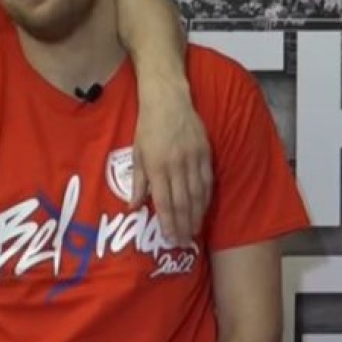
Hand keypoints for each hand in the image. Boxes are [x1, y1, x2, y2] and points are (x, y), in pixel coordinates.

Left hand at [131, 81, 212, 245]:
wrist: (168, 99)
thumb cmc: (147, 126)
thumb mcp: (136, 153)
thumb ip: (137, 182)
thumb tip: (133, 207)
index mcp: (157, 165)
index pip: (164, 202)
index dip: (168, 223)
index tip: (170, 239)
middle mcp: (176, 164)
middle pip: (183, 202)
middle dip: (183, 225)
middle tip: (183, 242)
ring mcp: (193, 158)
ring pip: (198, 194)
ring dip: (196, 215)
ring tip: (193, 231)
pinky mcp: (206, 152)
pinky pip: (208, 181)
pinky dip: (206, 198)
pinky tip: (204, 209)